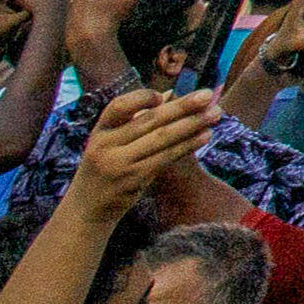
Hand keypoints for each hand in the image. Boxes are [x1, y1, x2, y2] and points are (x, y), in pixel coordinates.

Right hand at [66, 84, 214, 222]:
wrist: (88, 209)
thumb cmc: (105, 168)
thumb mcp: (108, 143)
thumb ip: (133, 123)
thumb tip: (170, 97)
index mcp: (99, 131)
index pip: (118, 107)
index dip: (142, 98)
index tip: (164, 94)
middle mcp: (107, 145)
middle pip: (150, 121)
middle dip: (182, 106)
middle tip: (209, 95)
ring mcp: (120, 164)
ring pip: (162, 138)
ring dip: (192, 124)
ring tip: (216, 113)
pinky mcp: (135, 179)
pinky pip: (166, 157)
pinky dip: (187, 145)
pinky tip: (205, 135)